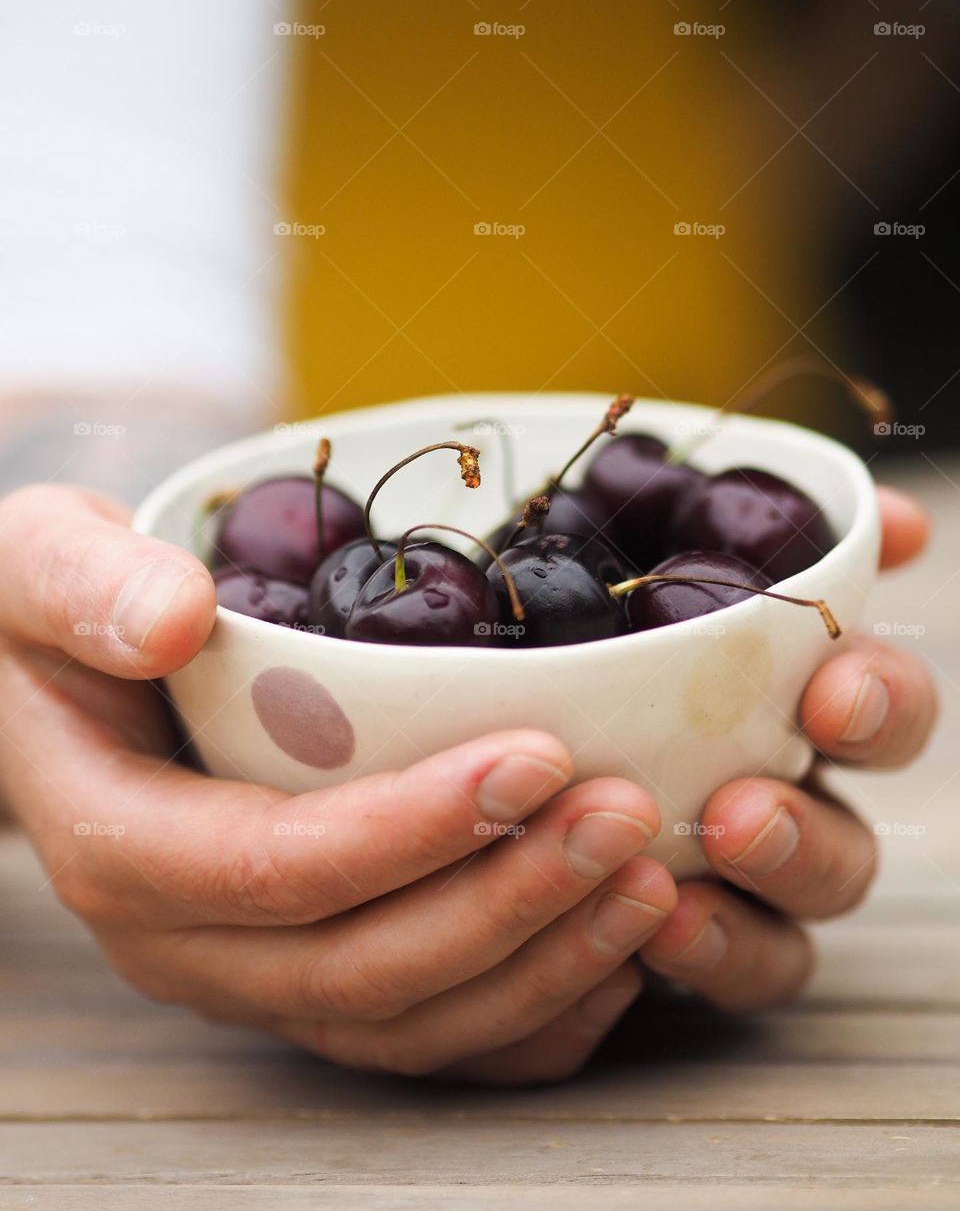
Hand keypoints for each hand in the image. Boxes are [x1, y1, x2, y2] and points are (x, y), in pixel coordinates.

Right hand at [0, 485, 676, 1083]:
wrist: (58, 687)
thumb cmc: (58, 619)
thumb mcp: (40, 563)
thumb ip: (89, 583)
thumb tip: (172, 617)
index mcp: (120, 844)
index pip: (275, 868)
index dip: (411, 828)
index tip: (534, 756)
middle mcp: (186, 941)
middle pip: (359, 966)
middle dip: (506, 899)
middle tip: (625, 814)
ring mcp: (250, 974)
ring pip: (404, 1019)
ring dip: (538, 963)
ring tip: (650, 880)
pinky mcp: (307, 975)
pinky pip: (423, 1038)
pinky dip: (525, 1018)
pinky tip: (614, 963)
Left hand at [639, 486, 937, 1008]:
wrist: (501, 715)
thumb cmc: (590, 629)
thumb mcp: (647, 557)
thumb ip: (762, 537)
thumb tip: (893, 517)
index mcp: (791, 704)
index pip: (883, 706)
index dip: (881, 704)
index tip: (831, 698)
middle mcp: (784, 794)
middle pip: (848, 840)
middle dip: (808, 833)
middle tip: (739, 816)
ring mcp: (741, 880)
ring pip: (795, 924)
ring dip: (751, 916)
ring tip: (677, 900)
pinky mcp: (685, 935)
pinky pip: (730, 969)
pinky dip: (705, 957)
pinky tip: (642, 938)